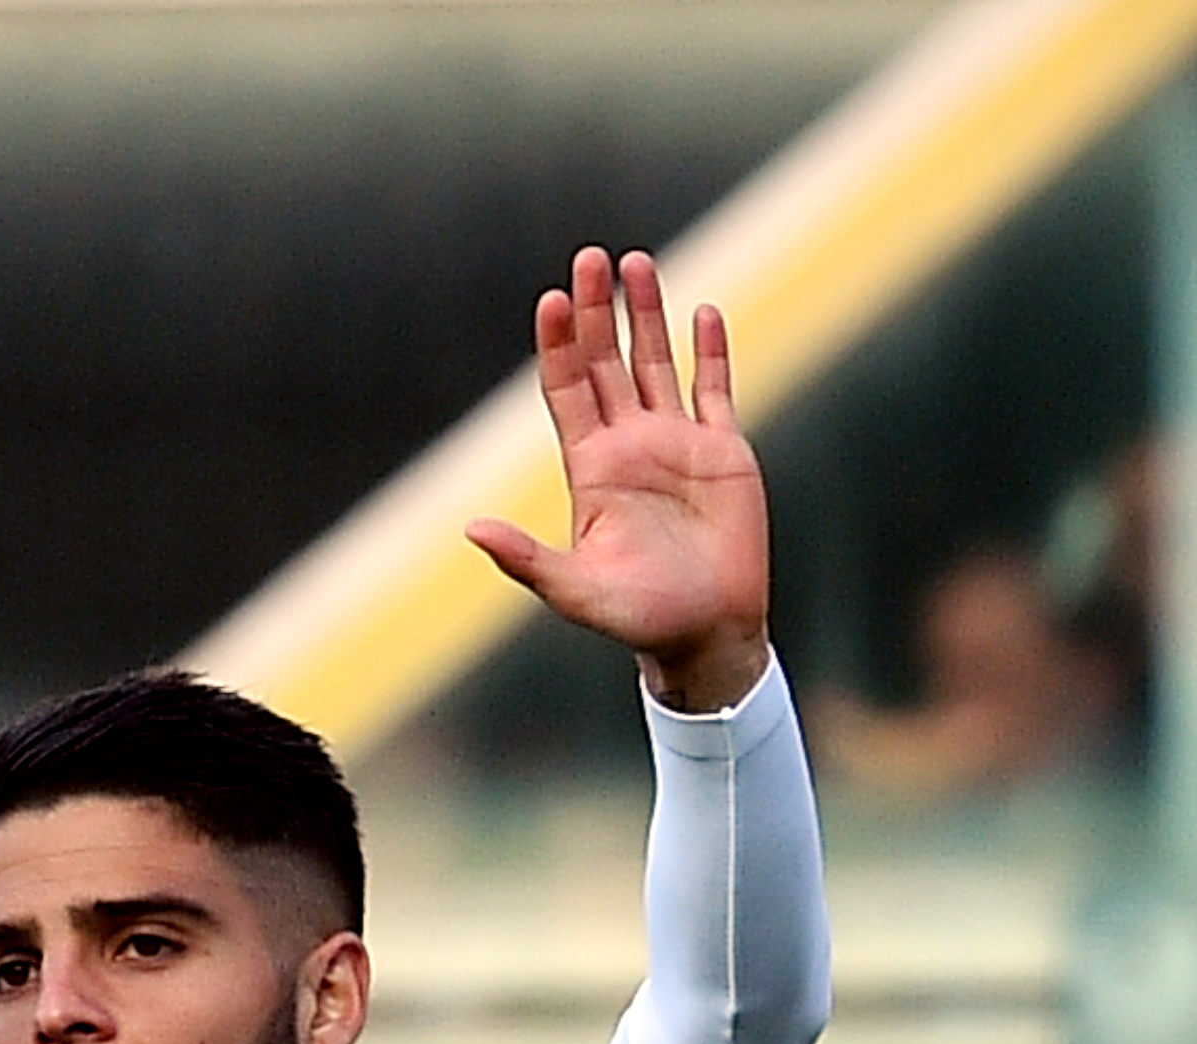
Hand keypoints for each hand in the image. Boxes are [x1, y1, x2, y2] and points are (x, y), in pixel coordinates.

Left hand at [467, 249, 771, 713]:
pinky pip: (716, 389)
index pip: (567, 391)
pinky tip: (704, 312)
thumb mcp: (575, 591)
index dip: (557, 346)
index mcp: (591, 469)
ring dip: (647, 315)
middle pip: (607, 363)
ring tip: (635, 262)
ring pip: (656, 363)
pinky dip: (712, 351)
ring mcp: (678, 444)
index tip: (551, 299)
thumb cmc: (638, 619)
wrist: (707, 634)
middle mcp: (629, 446)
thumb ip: (527, 560)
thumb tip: (472, 529)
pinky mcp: (724, 452)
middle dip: (597, 312)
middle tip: (589, 257)